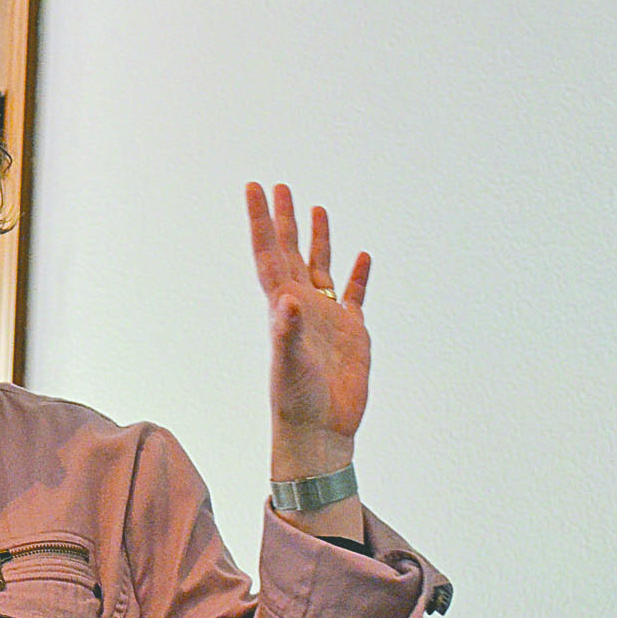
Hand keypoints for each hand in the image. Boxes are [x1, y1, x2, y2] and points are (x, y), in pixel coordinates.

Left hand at [245, 182, 370, 474]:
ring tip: (317, 207)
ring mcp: (327, 317)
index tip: (254, 188)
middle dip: (285, 219)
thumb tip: (286, 300)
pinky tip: (362, 256)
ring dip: (319, 239)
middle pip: (291, 251)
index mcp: (282, 306)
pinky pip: (354, 295)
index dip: (261, 221)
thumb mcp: (289, 364)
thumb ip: (287, 332)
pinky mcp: (352, 332)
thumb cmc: (297, 402)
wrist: (320, 430)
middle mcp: (302, 305)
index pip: (269, 254)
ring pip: (321, 267)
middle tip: (279, 186)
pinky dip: (358, 275)